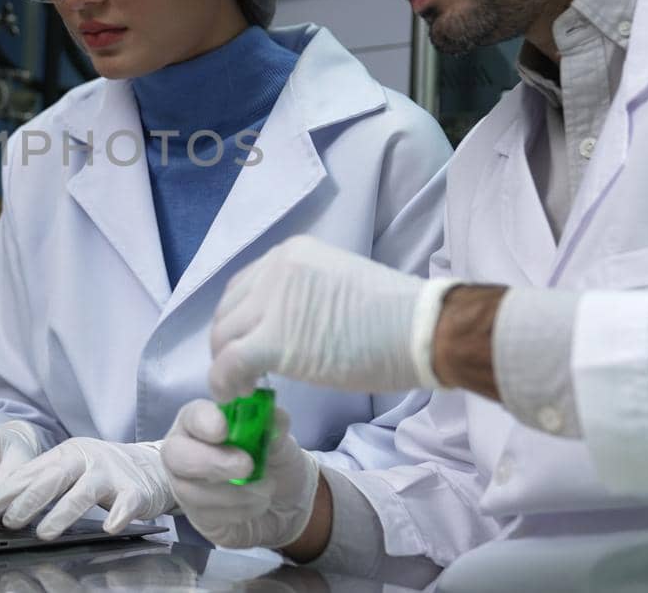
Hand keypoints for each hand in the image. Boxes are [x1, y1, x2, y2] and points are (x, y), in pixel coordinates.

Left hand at [0, 437, 172, 539]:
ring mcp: (112, 474)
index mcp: (68, 453)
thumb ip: (41, 478)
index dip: (11, 489)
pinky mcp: (136, 490)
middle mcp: (88, 459)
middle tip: (10, 521)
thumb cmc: (103, 469)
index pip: (34, 471)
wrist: (153, 463)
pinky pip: (127, 502)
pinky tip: (109, 527)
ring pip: (85, 492)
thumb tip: (2, 495)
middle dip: (30, 500)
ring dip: (63, 513)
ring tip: (45, 533)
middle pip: (55, 478)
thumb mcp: (71, 466)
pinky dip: (118, 514)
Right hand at [161, 400, 319, 549]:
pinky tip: (256, 503)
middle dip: (211, 461)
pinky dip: (239, 510)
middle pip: (175, 454)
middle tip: (247, 466)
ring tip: (266, 488)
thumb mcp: (283, 443)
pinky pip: (207, 515)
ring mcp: (185, 483)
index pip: (192, 415)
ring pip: (191, 490)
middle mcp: (185, 449)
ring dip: (236, 492)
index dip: (203, 421)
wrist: (286, 505)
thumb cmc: (276, 463)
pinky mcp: (195, 514)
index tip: (223, 429)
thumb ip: (276, 430)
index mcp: (204, 421)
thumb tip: (275, 416)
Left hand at [210, 236, 454, 397]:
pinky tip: (238, 395)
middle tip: (241, 372)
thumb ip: (302, 297)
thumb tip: (280, 327)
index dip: (239, 321)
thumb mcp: (337, 285)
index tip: (245, 345)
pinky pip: (230, 362)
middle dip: (227, 344)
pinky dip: (224, 382)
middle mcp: (275, 268)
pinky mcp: (274, 339)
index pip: (243, 287)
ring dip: (224, 366)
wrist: (424, 330)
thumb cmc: (396, 317)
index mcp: (292, 252)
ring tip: (242, 387)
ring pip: (224, 337)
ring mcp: (272, 301)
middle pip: (228, 310)